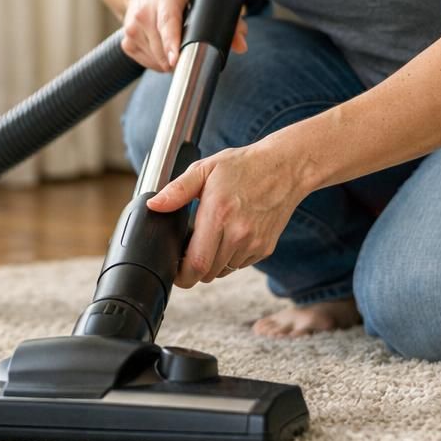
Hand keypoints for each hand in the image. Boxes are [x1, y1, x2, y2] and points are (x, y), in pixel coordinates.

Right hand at [121, 0, 247, 72]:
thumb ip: (227, 19)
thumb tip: (241, 45)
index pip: (167, 22)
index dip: (172, 42)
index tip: (176, 59)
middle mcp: (144, 11)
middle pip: (163, 48)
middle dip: (181, 56)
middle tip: (192, 52)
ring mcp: (132, 28)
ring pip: (157, 60)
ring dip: (170, 61)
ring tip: (177, 46)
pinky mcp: (126, 42)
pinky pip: (148, 64)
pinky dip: (159, 63)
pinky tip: (164, 49)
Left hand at [146, 138, 307, 287]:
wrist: (285, 168)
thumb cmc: (243, 166)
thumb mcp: (206, 169)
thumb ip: (177, 190)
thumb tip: (154, 205)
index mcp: (219, 214)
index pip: (196, 264)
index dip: (181, 275)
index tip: (174, 268)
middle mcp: (238, 233)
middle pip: (207, 273)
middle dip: (193, 267)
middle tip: (190, 247)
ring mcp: (254, 243)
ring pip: (222, 270)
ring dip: (212, 262)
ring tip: (213, 236)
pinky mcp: (265, 248)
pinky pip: (239, 264)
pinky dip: (230, 257)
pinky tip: (231, 234)